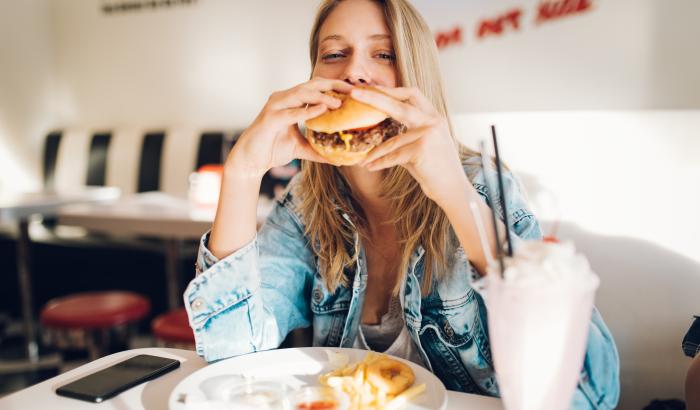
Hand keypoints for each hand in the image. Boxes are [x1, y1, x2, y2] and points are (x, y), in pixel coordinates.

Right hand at [225, 78, 353, 179]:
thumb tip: (338, 159)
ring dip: (321, 97)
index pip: (316, 88)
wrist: (250, 161)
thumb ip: (318, 150)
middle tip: (352, 90)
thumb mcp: (301, 149)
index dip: (334, 87)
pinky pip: (291, 112)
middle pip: (311, 85)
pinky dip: (307, 111)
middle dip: (332, 86)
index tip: (353, 91)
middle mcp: (283, 99)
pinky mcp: (270, 119)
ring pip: (301, 95)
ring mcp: (275, 106)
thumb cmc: (272, 150)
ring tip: (339, 102)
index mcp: (291, 102)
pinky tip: (321, 111)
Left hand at [350, 86, 468, 205]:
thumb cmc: (436, 169)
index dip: (390, 90)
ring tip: (362, 160)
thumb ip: (406, 134)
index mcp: (434, 117)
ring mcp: (428, 134)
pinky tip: (368, 167)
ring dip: (375, 153)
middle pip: (399, 104)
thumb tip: (380, 130)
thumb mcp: (423, 145)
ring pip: (392, 141)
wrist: (453, 189)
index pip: (411, 94)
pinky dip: (380, 163)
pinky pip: (393, 156)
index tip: (371, 88)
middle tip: (354, 93)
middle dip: (374, 97)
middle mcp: (432, 122)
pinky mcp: (421, 149)